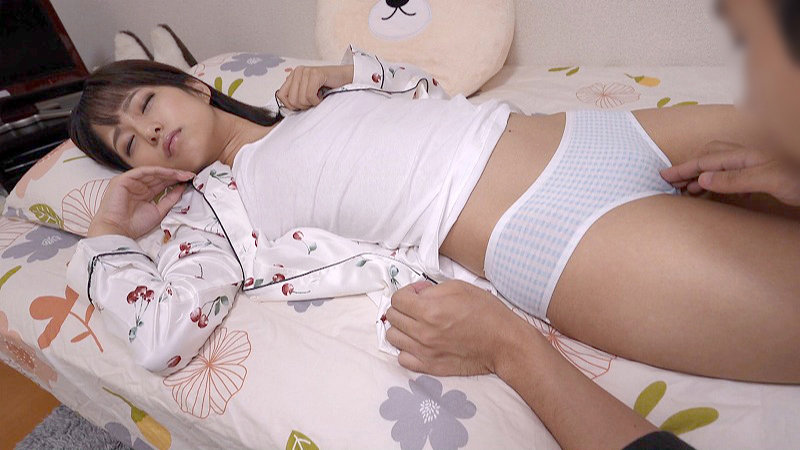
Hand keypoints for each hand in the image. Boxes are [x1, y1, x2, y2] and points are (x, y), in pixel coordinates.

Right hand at [87, 166, 194, 238]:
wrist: (117, 231)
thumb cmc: (135, 225)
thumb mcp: (159, 211)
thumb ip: (170, 199)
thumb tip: (182, 188)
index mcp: (144, 194)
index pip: (162, 184)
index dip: (176, 181)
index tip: (190, 181)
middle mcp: (137, 186)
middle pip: (159, 177)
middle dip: (175, 176)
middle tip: (191, 175)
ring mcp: (129, 181)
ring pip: (153, 173)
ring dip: (169, 173)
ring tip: (184, 174)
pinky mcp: (123, 179)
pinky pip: (143, 172)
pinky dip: (158, 171)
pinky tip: (170, 173)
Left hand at [275, 64, 353, 110]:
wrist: (345, 78)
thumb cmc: (327, 87)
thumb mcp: (307, 92)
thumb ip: (296, 96)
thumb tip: (287, 106)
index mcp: (293, 76)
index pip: (281, 95)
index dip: (291, 105)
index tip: (302, 105)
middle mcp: (298, 71)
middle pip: (292, 100)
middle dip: (304, 105)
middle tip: (313, 101)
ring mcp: (306, 71)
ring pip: (301, 99)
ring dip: (312, 103)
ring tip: (318, 96)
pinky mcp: (315, 73)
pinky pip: (310, 95)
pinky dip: (317, 100)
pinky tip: (322, 95)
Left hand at [385, 279, 524, 375]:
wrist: (504, 343)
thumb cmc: (487, 313)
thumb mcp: (460, 287)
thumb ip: (432, 289)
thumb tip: (417, 293)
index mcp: (429, 311)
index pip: (396, 300)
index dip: (406, 293)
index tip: (417, 294)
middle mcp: (423, 333)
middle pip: (392, 317)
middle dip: (403, 308)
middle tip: (417, 307)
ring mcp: (425, 352)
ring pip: (393, 337)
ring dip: (401, 328)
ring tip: (416, 325)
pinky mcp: (430, 366)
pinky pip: (402, 358)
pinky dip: (406, 349)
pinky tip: (417, 343)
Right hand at [660, 141, 799, 205]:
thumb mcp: (767, 180)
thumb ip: (734, 179)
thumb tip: (702, 179)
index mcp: (745, 157)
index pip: (705, 161)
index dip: (682, 168)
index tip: (663, 177)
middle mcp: (748, 158)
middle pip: (709, 157)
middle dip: (689, 168)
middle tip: (672, 184)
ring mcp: (755, 165)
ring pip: (719, 165)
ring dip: (701, 176)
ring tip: (689, 190)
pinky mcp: (763, 176)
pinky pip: (730, 175)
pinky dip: (716, 181)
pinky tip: (717, 191)